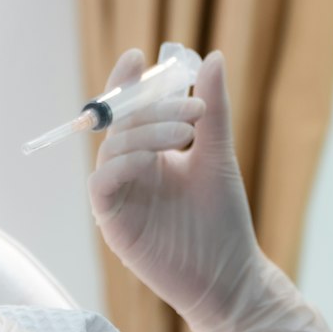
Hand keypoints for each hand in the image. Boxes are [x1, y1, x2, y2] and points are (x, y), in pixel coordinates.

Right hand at [90, 49, 332, 331]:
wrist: (230, 275)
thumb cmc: (223, 220)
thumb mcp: (218, 156)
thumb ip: (213, 111)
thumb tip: (212, 57)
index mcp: (149, 153)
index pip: (128, 110)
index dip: (126, 81)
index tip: (139, 56)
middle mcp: (129, 170)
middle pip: (120, 124)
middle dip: (151, 108)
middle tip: (194, 109)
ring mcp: (119, 195)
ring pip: (112, 148)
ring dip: (145, 132)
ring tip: (187, 133)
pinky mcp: (113, 221)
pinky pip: (102, 182)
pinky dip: (122, 163)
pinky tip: (152, 159)